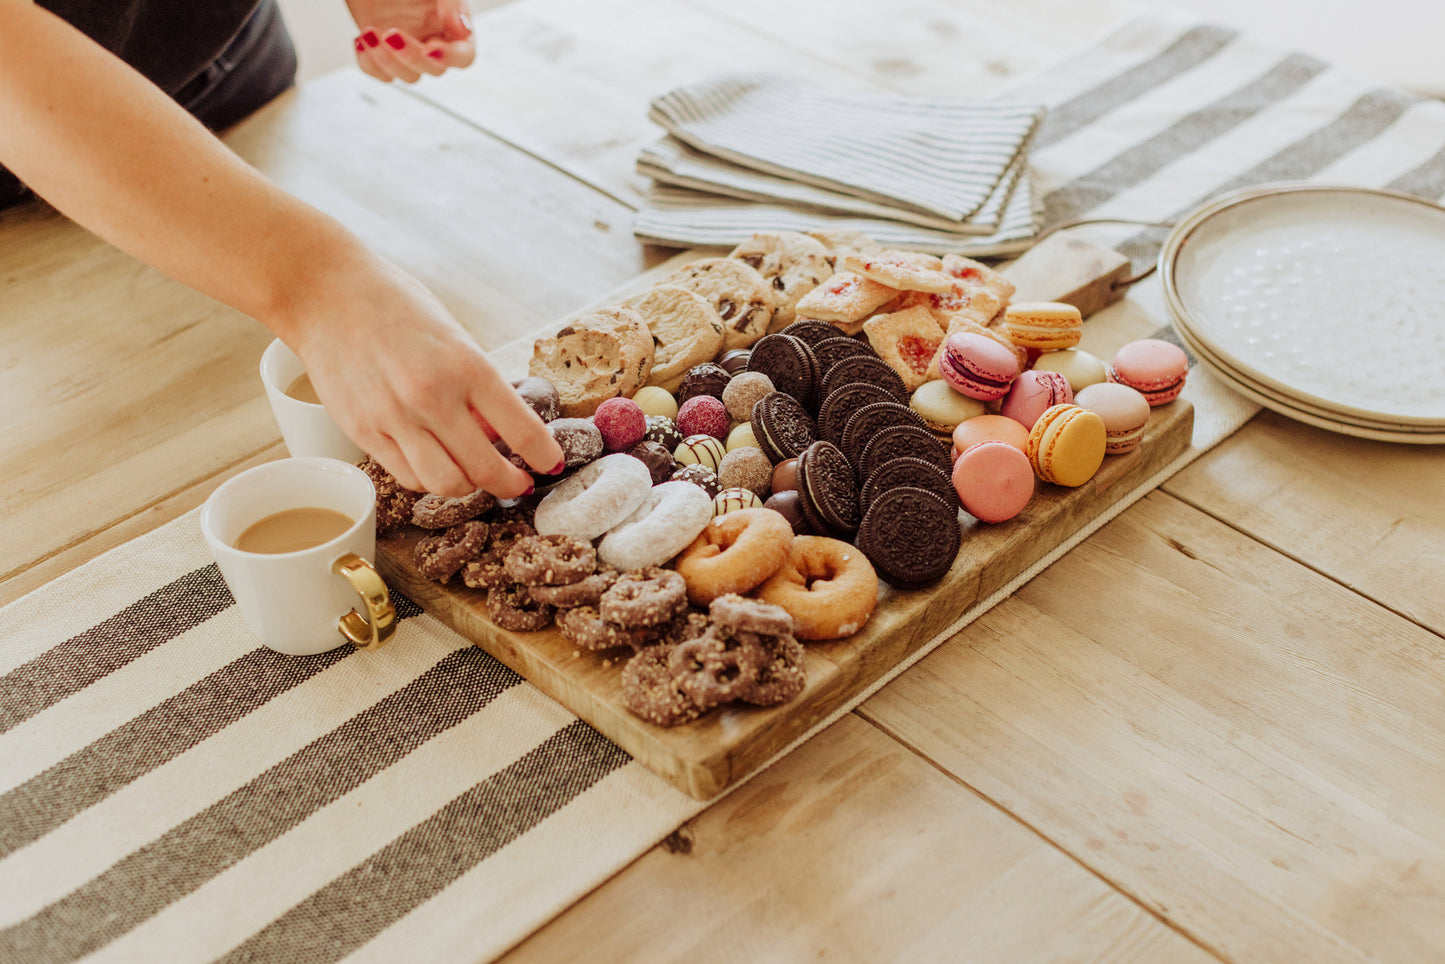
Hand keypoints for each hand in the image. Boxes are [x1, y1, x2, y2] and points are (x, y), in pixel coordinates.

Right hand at [287, 253, 561, 497]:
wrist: (326, 293)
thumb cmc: (396, 306)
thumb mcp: (455, 337)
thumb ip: (479, 386)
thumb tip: (500, 433)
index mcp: (467, 365)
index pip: (522, 430)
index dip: (543, 455)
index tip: (550, 463)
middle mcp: (433, 396)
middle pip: (485, 470)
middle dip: (510, 483)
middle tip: (517, 482)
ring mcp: (394, 418)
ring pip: (446, 484)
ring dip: (468, 487)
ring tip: (475, 476)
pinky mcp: (363, 431)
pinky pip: (408, 475)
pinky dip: (429, 478)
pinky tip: (437, 464)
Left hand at [347, 0, 473, 83]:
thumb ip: (452, 3)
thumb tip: (463, 28)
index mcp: (451, 24)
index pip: (463, 55)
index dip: (449, 58)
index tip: (430, 48)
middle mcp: (433, 39)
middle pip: (434, 70)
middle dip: (411, 56)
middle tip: (391, 34)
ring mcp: (409, 47)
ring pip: (408, 76)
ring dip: (386, 61)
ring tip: (370, 33)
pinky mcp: (384, 51)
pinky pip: (381, 74)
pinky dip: (368, 63)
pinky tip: (362, 40)